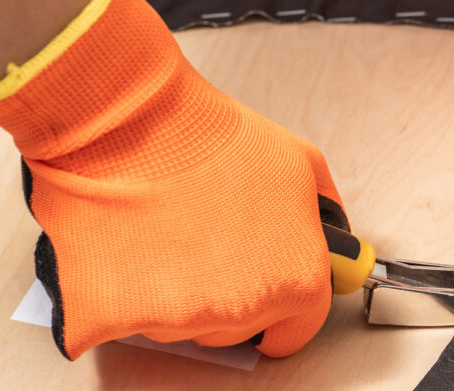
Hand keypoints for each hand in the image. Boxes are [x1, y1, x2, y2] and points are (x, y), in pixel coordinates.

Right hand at [0, 0, 342, 358]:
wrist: (133, 123)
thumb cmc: (210, 137)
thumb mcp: (302, 165)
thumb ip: (324, 218)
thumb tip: (337, 250)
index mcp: (298, 280)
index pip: (295, 329)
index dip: (280, 308)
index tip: (263, 290)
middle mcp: (244, 309)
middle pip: (238, 330)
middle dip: (225, 294)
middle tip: (206, 240)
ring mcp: (180, 320)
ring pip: (183, 328)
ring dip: (174, 294)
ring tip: (165, 232)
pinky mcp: (117, 319)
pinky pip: (124, 326)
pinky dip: (120, 300)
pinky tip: (126, 253)